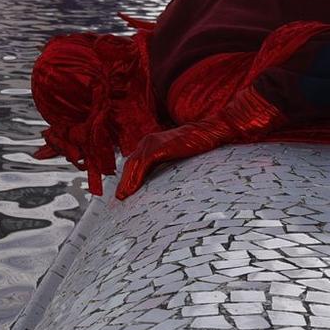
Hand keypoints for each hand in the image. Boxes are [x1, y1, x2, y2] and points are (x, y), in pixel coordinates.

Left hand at [113, 86, 283, 198]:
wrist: (210, 131)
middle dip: (123, 181)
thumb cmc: (199, 144)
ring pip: (132, 166)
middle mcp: (147, 141)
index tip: (124, 192)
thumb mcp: (180, 156)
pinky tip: (130, 191)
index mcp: (151, 143)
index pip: (135, 162)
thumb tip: (167, 180)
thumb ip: (169, 164)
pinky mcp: (157, 148)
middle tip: (119, 198)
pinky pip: (141, 166)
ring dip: (126, 183)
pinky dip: (133, 179)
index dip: (128, 177)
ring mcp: (151, 143)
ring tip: (122, 197)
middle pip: (130, 164)